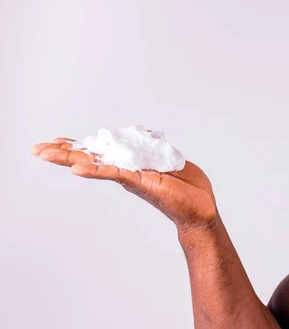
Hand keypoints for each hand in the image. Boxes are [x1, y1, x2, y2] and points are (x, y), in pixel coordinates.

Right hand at [31, 137, 216, 229]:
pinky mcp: (140, 183)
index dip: (80, 146)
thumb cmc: (187, 187)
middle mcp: (126, 172)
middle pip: (90, 159)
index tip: (57, 140)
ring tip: (45, 154)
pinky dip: (95, 170)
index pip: (101, 153)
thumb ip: (153, 146)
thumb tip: (145, 131)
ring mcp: (130, 178)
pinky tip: (76, 169)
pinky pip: (115, 174)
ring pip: (95, 165)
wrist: (201, 207)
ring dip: (69, 159)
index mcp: (131, 165)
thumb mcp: (168, 158)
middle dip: (63, 153)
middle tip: (37, 148)